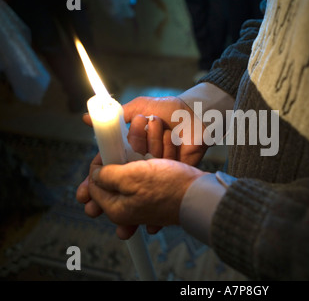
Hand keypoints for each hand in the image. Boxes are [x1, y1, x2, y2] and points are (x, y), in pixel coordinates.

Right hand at [77, 94, 208, 238]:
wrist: (198, 113)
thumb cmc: (170, 108)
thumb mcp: (140, 108)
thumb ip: (117, 116)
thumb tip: (85, 119)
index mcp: (132, 147)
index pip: (108, 167)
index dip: (94, 181)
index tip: (83, 194)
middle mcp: (142, 163)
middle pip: (120, 187)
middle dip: (105, 202)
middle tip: (92, 212)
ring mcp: (157, 173)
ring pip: (139, 194)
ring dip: (132, 205)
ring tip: (129, 210)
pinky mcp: (173, 179)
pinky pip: (163, 199)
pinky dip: (157, 216)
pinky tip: (150, 226)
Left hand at [77, 154, 206, 238]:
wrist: (200, 194)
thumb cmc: (169, 186)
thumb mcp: (131, 177)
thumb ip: (106, 175)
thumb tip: (93, 174)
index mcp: (115, 208)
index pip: (93, 184)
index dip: (99, 163)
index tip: (111, 148)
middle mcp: (126, 210)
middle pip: (111, 180)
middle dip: (120, 161)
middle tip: (132, 150)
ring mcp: (142, 204)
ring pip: (129, 177)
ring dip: (136, 161)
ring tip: (151, 153)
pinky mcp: (155, 198)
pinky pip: (145, 178)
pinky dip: (149, 166)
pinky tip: (157, 159)